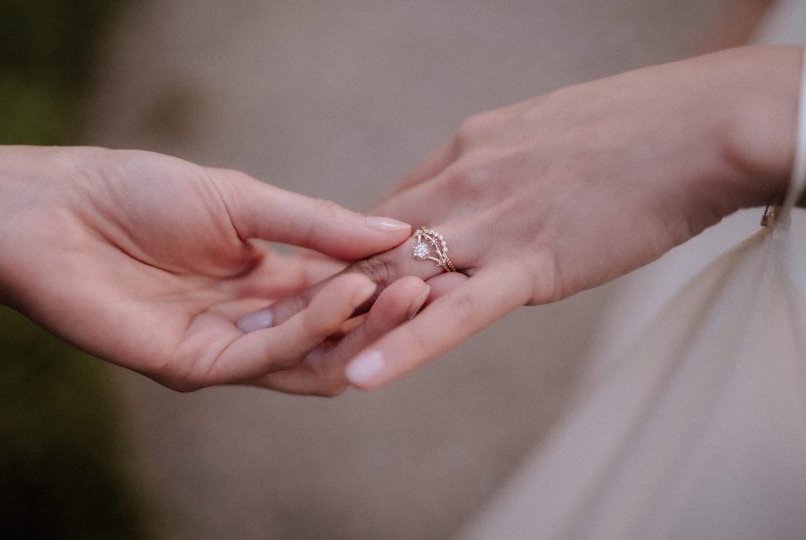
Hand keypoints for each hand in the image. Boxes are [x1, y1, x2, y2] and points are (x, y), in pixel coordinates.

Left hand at [0, 146, 412, 390]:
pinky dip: (311, 328)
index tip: (433, 260)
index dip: (388, 280)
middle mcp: (257, 319)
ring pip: (313, 356)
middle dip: (387, 312)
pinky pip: (268, 357)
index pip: (345, 289)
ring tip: (402, 289)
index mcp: (271, 278)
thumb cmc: (142, 194)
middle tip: (430, 285)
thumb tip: (396, 230)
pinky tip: (344, 291)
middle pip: (338, 332)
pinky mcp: (200, 366)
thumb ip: (317, 224)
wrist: (60, 210)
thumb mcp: (245, 199)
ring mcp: (230, 347)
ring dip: (361, 326)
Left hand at [252, 46, 798, 390]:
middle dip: (328, 283)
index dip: (358, 248)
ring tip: (286, 348)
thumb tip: (485, 201)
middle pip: (376, 243)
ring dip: (344, 316)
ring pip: (400, 279)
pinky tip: (360, 374)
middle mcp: (462, 185)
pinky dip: (405, 346)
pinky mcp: (528, 265)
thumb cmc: (632, 132)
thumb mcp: (543, 139)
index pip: (393, 208)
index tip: (329, 275)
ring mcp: (490, 224)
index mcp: (466, 151)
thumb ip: (500, 172)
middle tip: (275, 315)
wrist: (697, 130)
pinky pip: (454, 315)